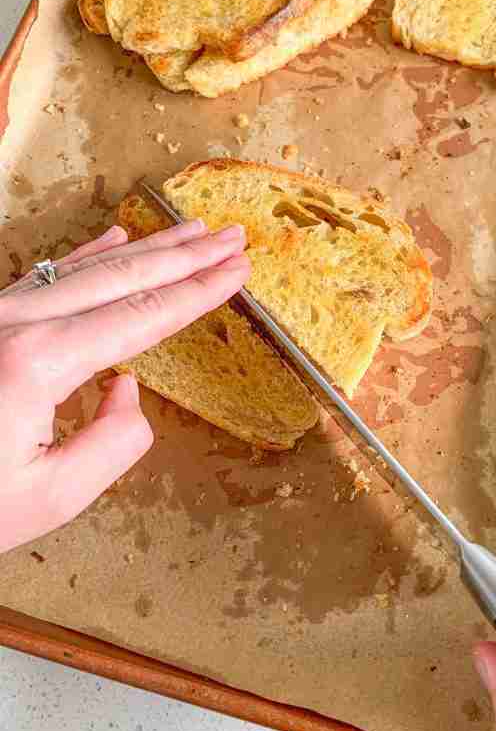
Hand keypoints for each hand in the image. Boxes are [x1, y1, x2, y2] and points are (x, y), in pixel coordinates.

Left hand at [0, 219, 250, 553]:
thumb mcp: (50, 499)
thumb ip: (113, 444)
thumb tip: (127, 390)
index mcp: (38, 363)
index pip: (142, 318)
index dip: (197, 293)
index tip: (238, 270)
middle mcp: (16, 324)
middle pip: (121, 278)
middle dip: (184, 256)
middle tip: (232, 236)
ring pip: (85, 268)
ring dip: (146, 249)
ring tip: (191, 230)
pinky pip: (44, 275)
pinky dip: (86, 255)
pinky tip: (114, 237)